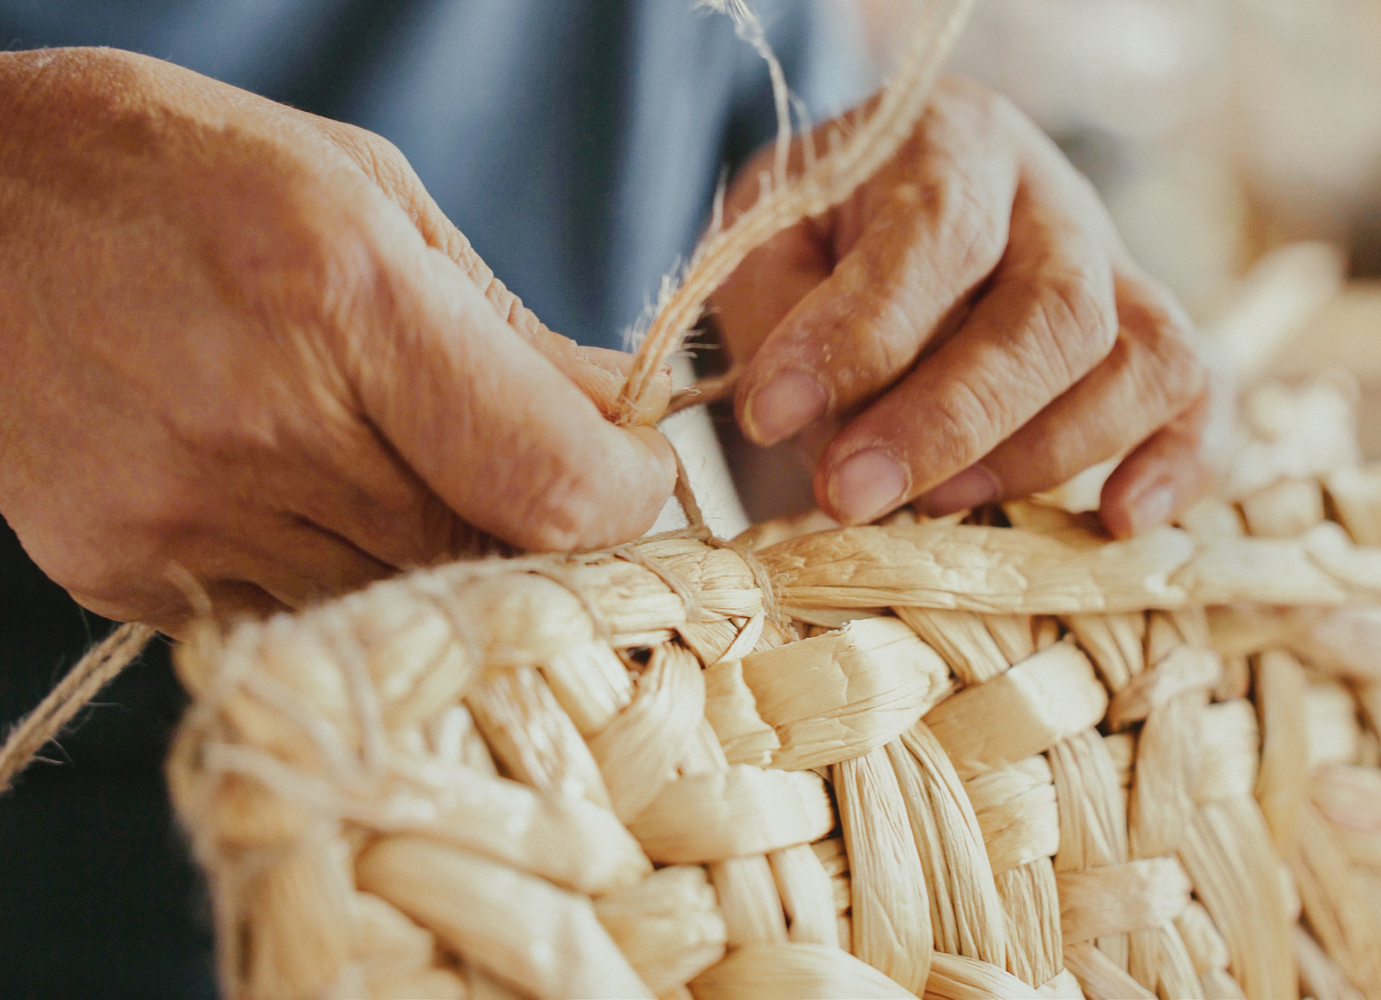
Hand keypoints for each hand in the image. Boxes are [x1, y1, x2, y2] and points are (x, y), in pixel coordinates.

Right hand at [0, 48, 673, 633]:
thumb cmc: (176, 173)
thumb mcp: (363, 191)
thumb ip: (504, 325)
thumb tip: (619, 419)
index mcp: (341, 297)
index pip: (550, 478)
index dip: (627, 495)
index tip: (637, 471)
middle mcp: (264, 427)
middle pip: (489, 558)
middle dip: (553, 533)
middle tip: (552, 482)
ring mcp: (187, 518)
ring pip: (404, 606)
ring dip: (452, 562)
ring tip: (427, 482)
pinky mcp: (132, 575)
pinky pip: (302, 620)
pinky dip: (347, 580)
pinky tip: (320, 505)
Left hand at [712, 76, 1226, 536]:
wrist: (884, 205)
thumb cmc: (818, 230)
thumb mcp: (764, 239)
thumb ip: (781, 314)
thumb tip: (814, 425)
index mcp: (952, 144)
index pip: (934, 237)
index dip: (856, 337)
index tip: (769, 414)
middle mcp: (1053, 200)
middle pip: (1055, 312)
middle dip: (948, 423)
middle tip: (846, 494)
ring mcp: (1117, 268)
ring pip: (1143, 358)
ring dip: (1043, 453)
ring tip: (937, 504)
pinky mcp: (1151, 338)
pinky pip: (1203, 395)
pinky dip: (1179, 464)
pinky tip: (1118, 519)